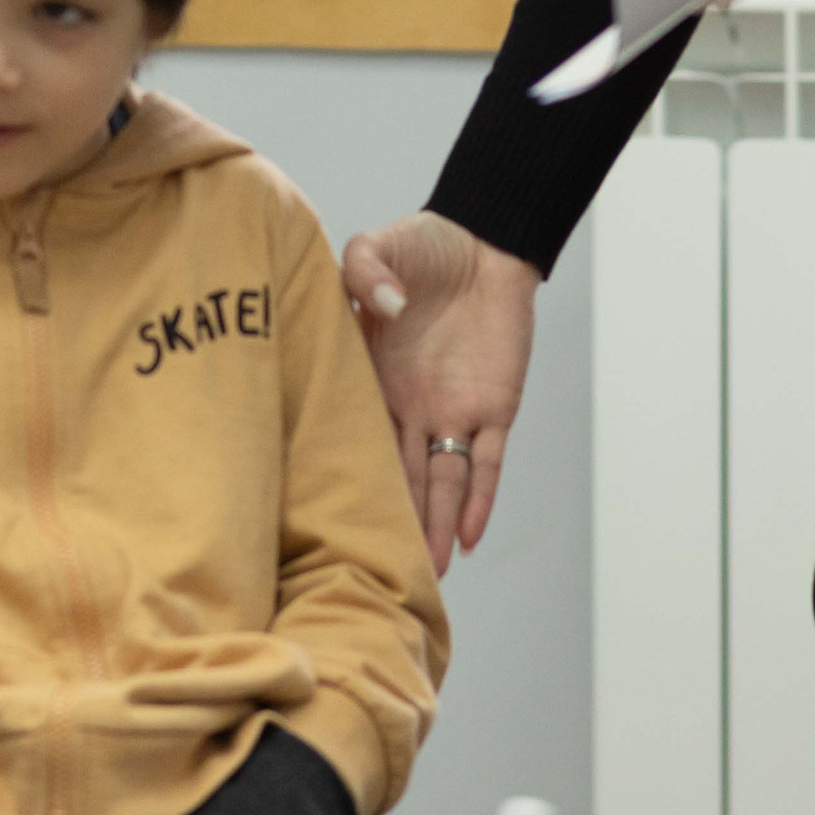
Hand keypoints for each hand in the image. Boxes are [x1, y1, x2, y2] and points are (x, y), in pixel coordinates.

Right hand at [340, 211, 538, 577]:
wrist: (484, 242)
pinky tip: (468, 536)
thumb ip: (366, 270)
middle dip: (389, 521)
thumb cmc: (424, 246)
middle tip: (371, 571)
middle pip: (396, 475)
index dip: (339, 475)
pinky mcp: (494, 407)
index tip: (320, 517)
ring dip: (432, 524)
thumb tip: (386, 308)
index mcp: (369, 378)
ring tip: (424, 572)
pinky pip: (486, 461)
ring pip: (440, 481)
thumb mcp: (378, 246)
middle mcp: (407, 406)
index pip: (352, 437)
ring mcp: (451, 410)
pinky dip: (479, 498)